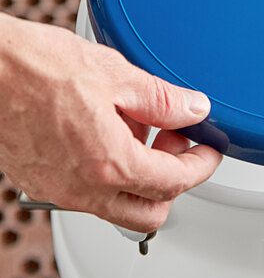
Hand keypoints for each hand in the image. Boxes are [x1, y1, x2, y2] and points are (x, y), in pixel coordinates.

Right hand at [0, 13, 220, 232]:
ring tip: (142, 129)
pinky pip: (88, 192)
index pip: (174, 182)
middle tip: (177, 142)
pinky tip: (110, 131)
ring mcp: (58, 189)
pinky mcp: (41, 181)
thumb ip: (163, 101)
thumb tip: (194, 110)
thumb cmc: (39, 66)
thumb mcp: (118, 76)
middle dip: (174, 181)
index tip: (209, 151)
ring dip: (142, 176)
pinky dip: (111, 172)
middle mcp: (81, 187)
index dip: (202, 166)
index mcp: (108, 162)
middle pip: (148, 211)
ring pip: (117, 204)